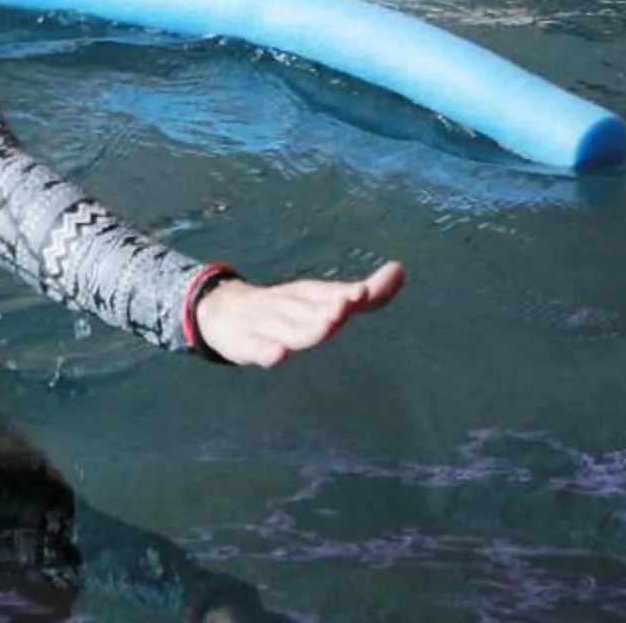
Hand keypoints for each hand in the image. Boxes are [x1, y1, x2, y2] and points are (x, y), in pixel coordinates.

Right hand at [194, 260, 404, 366]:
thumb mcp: (325, 297)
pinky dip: (266, 351)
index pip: (328, 293)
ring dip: (305, 328)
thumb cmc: (287, 308)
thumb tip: (401, 270)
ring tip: (325, 326)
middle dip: (327, 309)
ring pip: (287, 329)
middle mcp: (288, 306)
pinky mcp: (246, 344)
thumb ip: (367, 292)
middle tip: (343, 308)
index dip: (345, 294)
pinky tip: (278, 355)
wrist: (224, 311)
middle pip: (309, 310)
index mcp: (308, 294)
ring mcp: (266, 324)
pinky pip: (257, 349)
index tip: (361, 293)